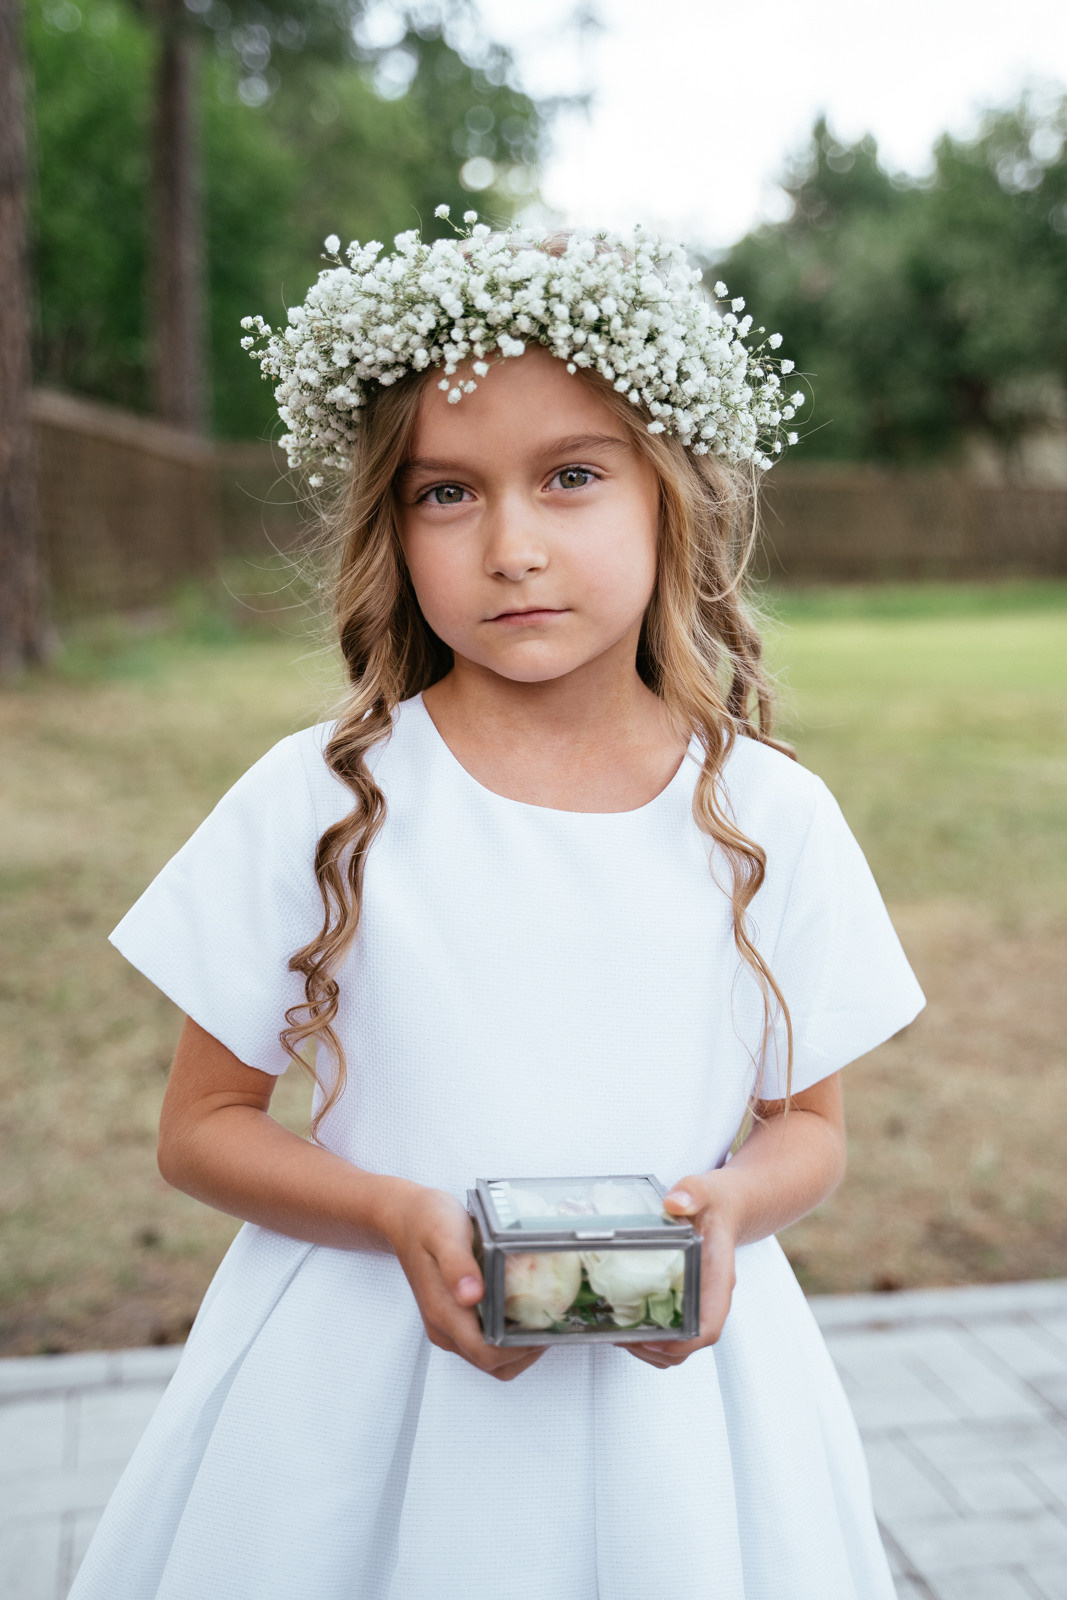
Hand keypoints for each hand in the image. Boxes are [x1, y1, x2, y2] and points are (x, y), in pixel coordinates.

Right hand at [385, 1181, 545, 1381]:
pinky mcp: (451, 1318)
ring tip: (539, 1321)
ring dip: (516, 1349)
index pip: (486, 1353)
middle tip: (550, 1324)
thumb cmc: (425, 1222)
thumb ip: (457, 1264)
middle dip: (524, 1352)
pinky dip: (505, 1338)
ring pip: (487, 1358)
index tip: (544, 1328)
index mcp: (444, 1311)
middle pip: (490, 1363)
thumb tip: (471, 1295)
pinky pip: (481, 1342)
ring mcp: (446, 1326)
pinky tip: (520, 1313)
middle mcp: (444, 1327)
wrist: (404, 1217)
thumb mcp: (444, 1232)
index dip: (519, 1350)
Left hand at [621, 1172, 737, 1368]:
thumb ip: (693, 1192)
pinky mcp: (685, 1298)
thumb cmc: (717, 1202)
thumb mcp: (706, 1190)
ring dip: (651, 1349)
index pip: (709, 1325)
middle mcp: (709, 1297)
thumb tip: (674, 1203)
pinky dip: (650, 1336)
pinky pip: (671, 1330)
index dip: (684, 1342)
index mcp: (717, 1278)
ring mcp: (698, 1301)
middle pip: (690, 1344)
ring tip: (618, 1335)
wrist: (728, 1206)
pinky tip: (626, 1320)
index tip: (654, 1341)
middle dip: (656, 1350)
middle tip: (622, 1338)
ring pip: (680, 1344)